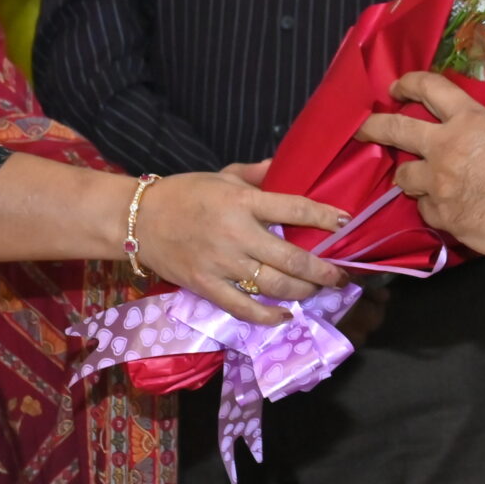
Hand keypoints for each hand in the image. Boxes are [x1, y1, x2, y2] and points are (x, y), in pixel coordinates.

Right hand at [134, 171, 348, 324]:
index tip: (346, 223)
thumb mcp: (221, 174)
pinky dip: (268, 316)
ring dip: (302, 291)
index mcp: (241, 201)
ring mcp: (221, 263)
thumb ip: (256, 173)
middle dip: (323, 270)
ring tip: (317, 291)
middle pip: (291, 257)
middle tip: (340, 276)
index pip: (294, 209)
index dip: (325, 217)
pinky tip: (285, 316)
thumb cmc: (183, 193)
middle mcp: (236, 233)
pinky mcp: (205, 286)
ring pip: (273, 285)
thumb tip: (284, 168)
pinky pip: (243, 307)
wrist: (138, 219)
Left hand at [355, 71, 484, 257]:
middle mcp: (444, 146)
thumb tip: (483, 144)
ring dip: (407, 178)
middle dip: (374, 127)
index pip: (430, 88)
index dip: (409, 83)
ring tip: (412, 183)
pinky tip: (448, 212)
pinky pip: (426, 209)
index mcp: (468, 119)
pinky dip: (434, 209)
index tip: (396, 86)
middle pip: (396, 129)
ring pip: (404, 177)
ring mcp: (437, 182)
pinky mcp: (439, 213)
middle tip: (363, 129)